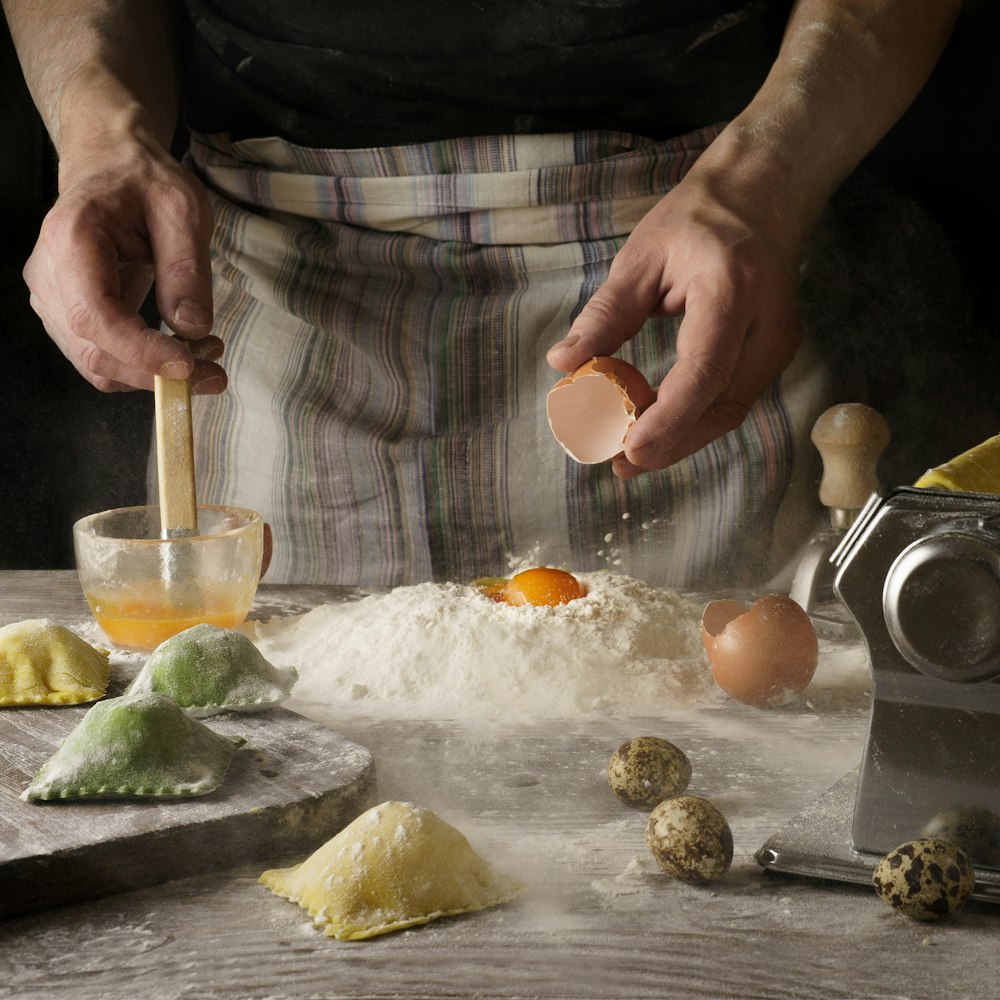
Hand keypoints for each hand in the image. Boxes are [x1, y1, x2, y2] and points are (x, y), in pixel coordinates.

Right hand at [23, 134, 224, 392]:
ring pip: (98, 364)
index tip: (189, 366)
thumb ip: (187, 269)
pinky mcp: (66, 314)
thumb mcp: (182, 210)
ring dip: (153, 374)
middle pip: (95, 351)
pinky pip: (102, 357)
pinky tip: (181, 349)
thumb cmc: (144, 181)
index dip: (140, 351)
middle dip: (157, 373)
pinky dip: (143, 366)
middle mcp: (49, 274)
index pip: (96, 316)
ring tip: (205, 353)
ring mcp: (52, 298)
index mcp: (72, 238)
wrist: (111, 166)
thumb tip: (192, 329)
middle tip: (215, 371)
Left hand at [547, 156, 803, 478]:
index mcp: (732, 288)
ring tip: (631, 457)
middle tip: (619, 464)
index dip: (668, 418)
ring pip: (729, 412)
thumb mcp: (641, 255)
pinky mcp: (774, 355)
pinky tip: (659, 430)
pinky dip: (694, 422)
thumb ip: (606, 313)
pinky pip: (732, 400)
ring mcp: (778, 343)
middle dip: (670, 444)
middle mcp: (767, 323)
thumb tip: (563, 364)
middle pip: (722, 406)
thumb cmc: (698, 218)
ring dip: (681, 440)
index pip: (704, 371)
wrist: (763, 195)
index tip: (628, 448)